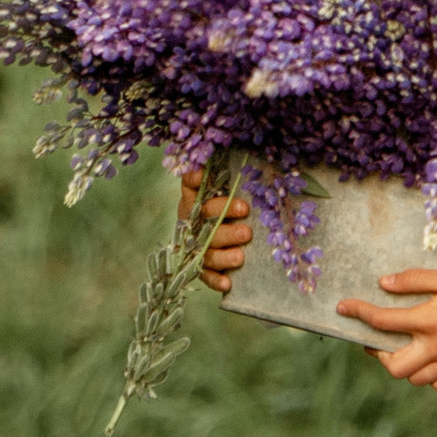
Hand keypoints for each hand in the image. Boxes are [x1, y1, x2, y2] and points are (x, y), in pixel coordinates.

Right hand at [177, 168, 253, 296]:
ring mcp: (195, 246)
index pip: (191, 188)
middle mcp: (191, 223)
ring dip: (223, 255)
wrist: (224, 232)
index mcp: (194, 200)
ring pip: (206, 252)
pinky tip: (227, 283)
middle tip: (245, 216)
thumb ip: (226, 175)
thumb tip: (230, 153)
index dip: (195, 181)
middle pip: (203, 221)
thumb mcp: (228, 186)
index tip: (204, 175)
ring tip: (241, 256)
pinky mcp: (202, 268)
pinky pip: (206, 276)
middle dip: (224, 220)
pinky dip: (216, 280)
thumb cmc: (230, 205)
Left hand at [338, 263, 436, 392]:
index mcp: (429, 320)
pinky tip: (431, 360)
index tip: (343, 308)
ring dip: (404, 366)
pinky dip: (429, 377)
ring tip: (406, 349)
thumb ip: (414, 281)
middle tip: (378, 341)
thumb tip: (384, 284)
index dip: (358, 313)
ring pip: (415, 379)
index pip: (382, 322)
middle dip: (379, 355)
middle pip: (393, 366)